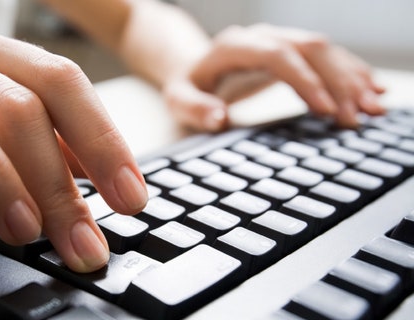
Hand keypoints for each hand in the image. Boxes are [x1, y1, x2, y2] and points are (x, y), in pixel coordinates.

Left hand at [162, 23, 384, 130]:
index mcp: (234, 46)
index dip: (304, 80)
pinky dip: (351, 73)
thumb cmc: (187, 86)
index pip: (276, 55)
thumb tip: (218, 118)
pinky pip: (327, 56)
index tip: (325, 110)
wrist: (194, 67)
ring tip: (373, 110)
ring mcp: (279, 40)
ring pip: (324, 50)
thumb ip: (195, 109)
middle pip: (308, 49)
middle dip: (337, 82)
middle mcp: (261, 37)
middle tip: (357, 118)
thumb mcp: (179, 100)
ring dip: (351, 78)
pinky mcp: (292, 50)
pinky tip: (372, 90)